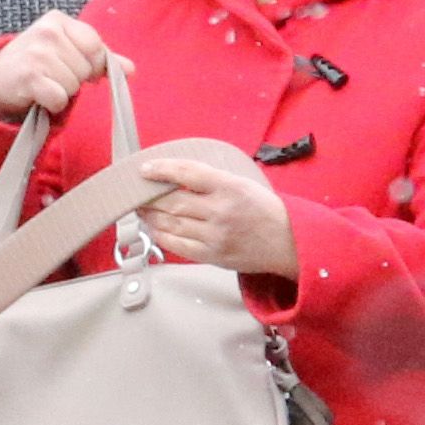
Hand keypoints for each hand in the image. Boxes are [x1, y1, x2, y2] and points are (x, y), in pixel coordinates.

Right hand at [0, 11, 116, 123]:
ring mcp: (36, 53)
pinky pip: (60, 98)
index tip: (74, 66)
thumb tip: (131, 69)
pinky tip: (39, 95)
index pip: (96, 46)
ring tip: (45, 82)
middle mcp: (47, 32)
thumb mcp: (68, 51)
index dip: (92, 64)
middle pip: (86, 68)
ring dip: (62, 91)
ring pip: (74, 85)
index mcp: (58, 20)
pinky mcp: (29, 77)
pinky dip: (53, 104)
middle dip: (75, 78)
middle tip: (53, 75)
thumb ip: (100, 58)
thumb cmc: (38, 63)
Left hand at [127, 136, 299, 278]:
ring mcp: (215, 236)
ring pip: (171, 224)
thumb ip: (212, 180)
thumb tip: (175, 177)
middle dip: (149, 198)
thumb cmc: (265, 210)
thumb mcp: (243, 184)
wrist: (288, 243)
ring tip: (141, 210)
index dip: (162, 169)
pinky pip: (177, 245)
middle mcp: (220, 212)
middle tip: (137, 193)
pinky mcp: (212, 255)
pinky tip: (154, 228)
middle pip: (172, 202)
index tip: (145, 168)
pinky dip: (161, 235)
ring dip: (150, 216)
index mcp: (230, 188)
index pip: (187, 173)